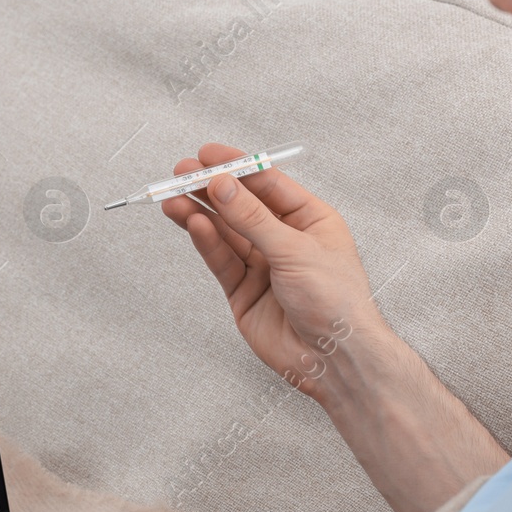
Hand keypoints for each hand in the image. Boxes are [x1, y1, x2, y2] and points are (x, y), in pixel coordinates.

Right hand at [159, 143, 384, 399]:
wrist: (334, 357)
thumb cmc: (337, 302)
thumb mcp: (294, 249)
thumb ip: (252, 218)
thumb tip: (223, 185)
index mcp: (311, 221)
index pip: (268, 185)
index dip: (238, 167)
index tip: (209, 154)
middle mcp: (285, 240)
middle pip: (240, 207)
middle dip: (211, 190)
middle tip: (181, 173)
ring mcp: (262, 266)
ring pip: (225, 233)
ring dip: (199, 214)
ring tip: (174, 198)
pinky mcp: (242, 292)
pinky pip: (221, 260)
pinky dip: (206, 242)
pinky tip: (193, 223)